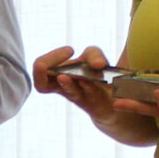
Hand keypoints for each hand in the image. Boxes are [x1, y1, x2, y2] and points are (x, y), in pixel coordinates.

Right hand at [32, 44, 156, 145]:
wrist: (118, 104)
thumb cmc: (100, 79)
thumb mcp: (95, 61)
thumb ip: (92, 55)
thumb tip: (98, 62)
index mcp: (60, 75)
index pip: (41, 68)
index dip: (50, 58)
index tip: (71, 50)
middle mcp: (67, 88)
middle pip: (41, 83)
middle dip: (44, 67)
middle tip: (62, 57)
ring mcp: (81, 98)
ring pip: (67, 93)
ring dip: (67, 84)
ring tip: (66, 77)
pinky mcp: (97, 107)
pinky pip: (90, 100)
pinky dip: (91, 90)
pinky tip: (92, 83)